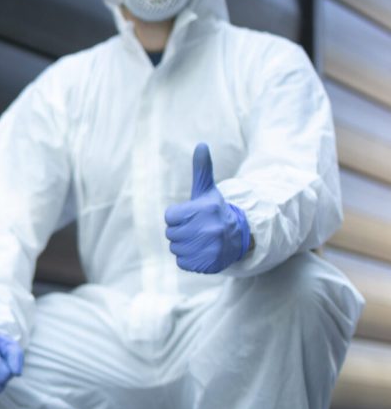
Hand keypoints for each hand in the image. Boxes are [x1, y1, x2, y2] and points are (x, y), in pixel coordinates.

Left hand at [164, 143, 249, 273]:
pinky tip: (201, 251)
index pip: (169, 216)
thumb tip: (201, 144)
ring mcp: (209, 247)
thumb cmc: (215, 211)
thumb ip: (202, 169)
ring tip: (199, 239)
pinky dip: (188, 259)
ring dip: (183, 245)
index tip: (191, 215)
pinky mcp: (207, 263)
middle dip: (180, 231)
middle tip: (197, 228)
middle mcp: (209, 228)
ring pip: (175, 248)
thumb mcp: (207, 191)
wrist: (237, 236)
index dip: (177, 217)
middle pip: (170, 233)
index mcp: (204, 209)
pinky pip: (182, 262)